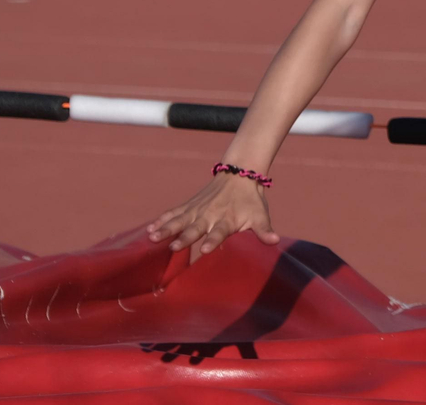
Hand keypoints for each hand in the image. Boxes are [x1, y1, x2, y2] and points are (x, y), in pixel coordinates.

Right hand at [147, 173, 279, 264]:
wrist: (239, 175)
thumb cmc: (250, 201)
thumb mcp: (260, 216)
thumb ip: (264, 230)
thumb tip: (275, 241)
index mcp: (227, 220)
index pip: (219, 232)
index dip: (213, 241)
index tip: (205, 250)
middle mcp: (210, 215)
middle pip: (195, 228)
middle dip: (184, 237)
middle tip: (173, 247)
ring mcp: (197, 209)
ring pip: (180, 220)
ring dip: (166, 228)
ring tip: (153, 237)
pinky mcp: (190, 205)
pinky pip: (173, 213)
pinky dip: (162, 220)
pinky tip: (149, 228)